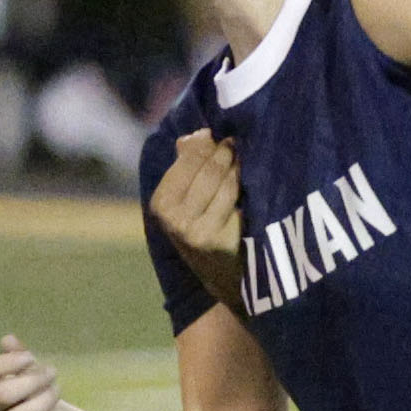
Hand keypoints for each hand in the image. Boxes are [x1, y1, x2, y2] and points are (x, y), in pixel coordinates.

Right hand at [0, 335, 61, 410]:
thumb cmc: (26, 383)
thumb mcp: (23, 365)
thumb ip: (16, 354)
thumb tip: (8, 340)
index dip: (6, 363)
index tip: (30, 357)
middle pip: (0, 395)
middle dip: (31, 381)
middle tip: (52, 372)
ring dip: (43, 402)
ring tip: (56, 389)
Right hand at [148, 130, 244, 308]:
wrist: (220, 274)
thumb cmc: (202, 227)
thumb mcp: (185, 200)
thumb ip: (186, 165)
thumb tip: (197, 135)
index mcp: (161, 202)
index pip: (186, 159)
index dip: (206, 143)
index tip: (218, 135)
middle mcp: (173, 218)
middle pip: (207, 168)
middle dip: (225, 152)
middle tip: (236, 144)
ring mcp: (196, 230)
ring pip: (224, 182)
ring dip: (237, 167)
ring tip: (243, 160)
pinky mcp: (219, 240)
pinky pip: (236, 200)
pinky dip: (245, 187)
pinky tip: (250, 183)